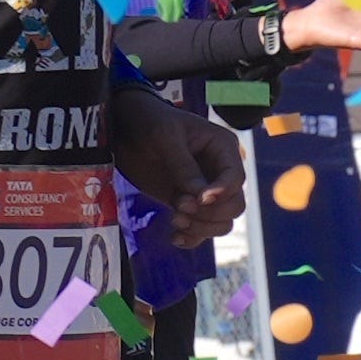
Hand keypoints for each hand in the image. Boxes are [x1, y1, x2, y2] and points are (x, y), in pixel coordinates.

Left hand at [113, 90, 246, 248]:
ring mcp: (203, 190)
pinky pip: (200, 228)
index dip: (222, 192)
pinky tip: (174, 238)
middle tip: (180, 208)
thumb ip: (182, 165)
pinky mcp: (186, 202)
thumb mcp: (165, 136)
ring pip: (221, 221)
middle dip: (211, 213)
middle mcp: (219, 172)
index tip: (199, 199)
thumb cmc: (149, 122)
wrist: (125, 127)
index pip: (235, 178)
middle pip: (234, 205)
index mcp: (222, 149)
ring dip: (202, 227)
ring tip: (175, 220)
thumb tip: (199, 196)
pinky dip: (191, 237)